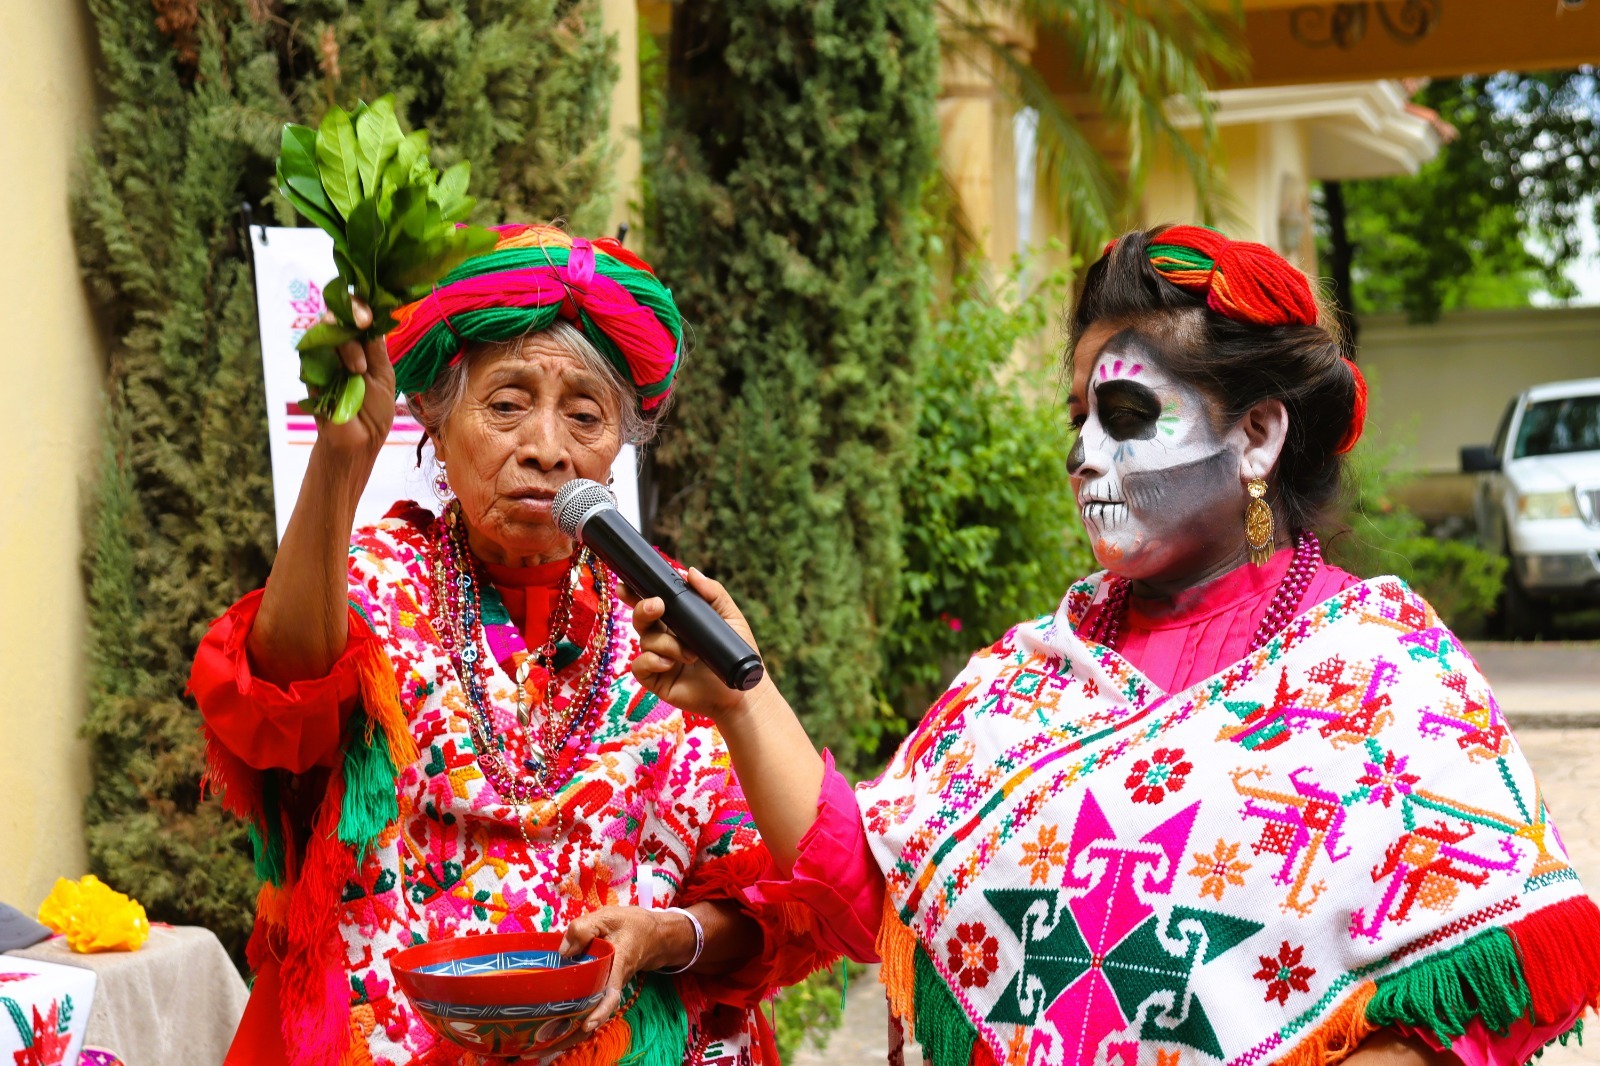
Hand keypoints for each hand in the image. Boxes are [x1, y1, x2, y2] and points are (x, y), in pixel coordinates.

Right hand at [310, 296, 396, 459]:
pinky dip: (327, 359)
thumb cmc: (374, 412)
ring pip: (324, 330)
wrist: (358, 442)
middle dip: (351, 318)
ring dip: (344, 345)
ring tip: (358, 370)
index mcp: (363, 346)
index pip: (358, 315)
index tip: (368, 316)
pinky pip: (310, 352)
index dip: (360, 307)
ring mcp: (323, 357)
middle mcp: (341, 347)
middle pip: (338, 315)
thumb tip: (373, 319)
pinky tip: (340, 376)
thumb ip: (376, 350)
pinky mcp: (309, 371)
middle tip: (363, 329)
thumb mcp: (383, 377)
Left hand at [557, 906, 692, 1037]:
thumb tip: (563, 951)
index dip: (601, 1011)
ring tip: (548, 1042)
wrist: (655, 935)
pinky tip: (557, 1024)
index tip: (587, 1025)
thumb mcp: (609, 917)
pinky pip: (593, 1004)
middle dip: (577, 1030)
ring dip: (573, 1028)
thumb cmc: (633, 925)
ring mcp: (610, 987)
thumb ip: (584, 928)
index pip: (612, 993)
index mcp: (618, 965)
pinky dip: (577, 1016)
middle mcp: (615, 982)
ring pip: (594, 1011)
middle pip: (597, 1012)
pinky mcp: (606, 986)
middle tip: (550, 1043)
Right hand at [627, 569, 763, 718]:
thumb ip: (712, 592)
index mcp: (678, 620)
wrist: (741, 691)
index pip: (653, 603)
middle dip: (644, 609)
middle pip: (641, 618)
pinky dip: (652, 661)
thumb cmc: (735, 653)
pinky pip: (640, 665)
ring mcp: (659, 658)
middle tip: (658, 607)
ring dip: (666, 644)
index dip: (636, 594)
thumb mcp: (730, 617)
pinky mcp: (656, 680)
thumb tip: (689, 571)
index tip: (626, 585)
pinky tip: (670, 664)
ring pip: (645, 640)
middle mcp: (665, 637)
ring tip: (690, 654)